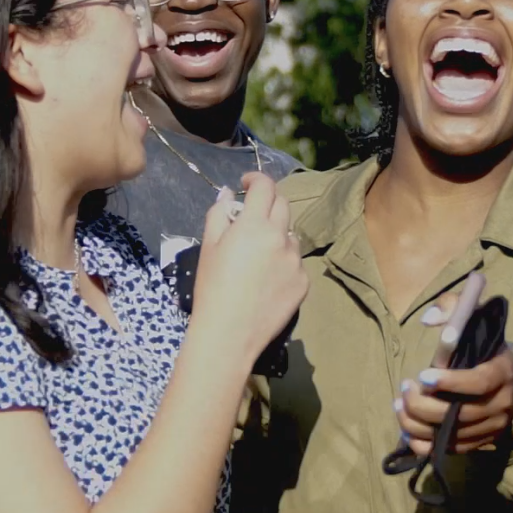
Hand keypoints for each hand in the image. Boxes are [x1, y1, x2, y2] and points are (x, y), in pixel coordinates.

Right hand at [187, 173, 305, 363]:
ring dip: (277, 235)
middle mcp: (281, 237)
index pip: (264, 186)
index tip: (246, 184)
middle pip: (282, 205)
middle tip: (252, 217)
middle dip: (268, 203)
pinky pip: (296, 262)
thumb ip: (219, 214)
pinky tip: (267, 280)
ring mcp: (296, 260)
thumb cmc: (212, 288)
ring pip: (291, 235)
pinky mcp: (304, 281)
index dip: (255, 179)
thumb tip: (228, 195)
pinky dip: (284, 262)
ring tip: (258, 257)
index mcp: (254, 225)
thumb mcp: (208, 247)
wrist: (229, 333)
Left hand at [396, 280, 512, 453]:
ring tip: (399, 404)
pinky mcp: (479, 443)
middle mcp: (500, 404)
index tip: (423, 375)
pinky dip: (423, 443)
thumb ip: (454, 308)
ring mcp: (490, 428)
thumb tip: (428, 319)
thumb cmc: (489, 350)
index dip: (451, 382)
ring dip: (417, 423)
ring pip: (450, 435)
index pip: (479, 383)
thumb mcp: (478, 321)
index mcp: (502, 372)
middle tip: (405, 388)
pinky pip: (448, 450)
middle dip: (424, 405)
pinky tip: (407, 428)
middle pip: (459, 414)